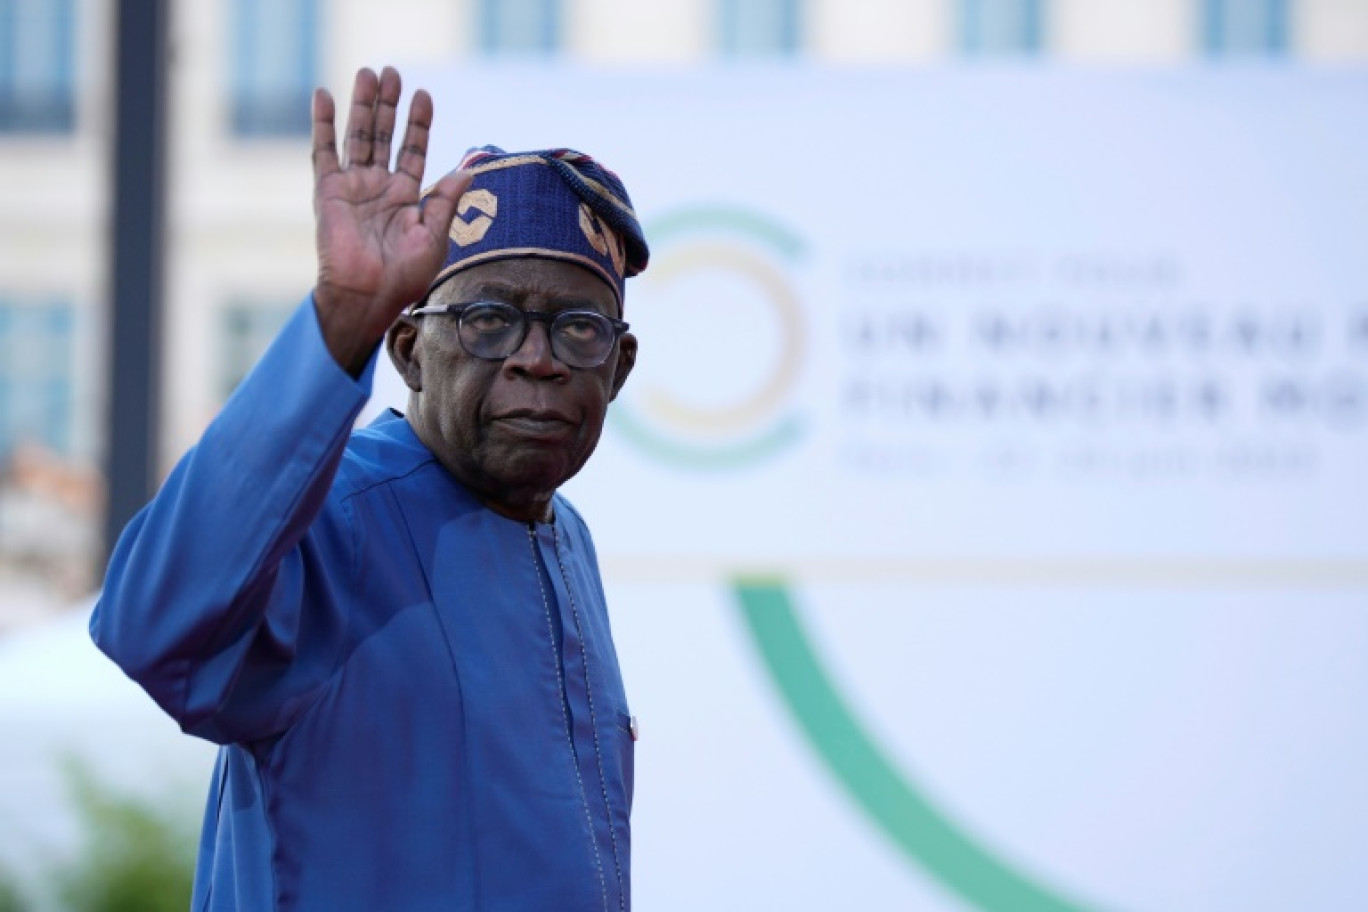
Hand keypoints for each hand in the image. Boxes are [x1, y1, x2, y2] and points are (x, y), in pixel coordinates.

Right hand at [311, 67, 471, 375]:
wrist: (368, 295)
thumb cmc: (403, 276)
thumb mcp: (434, 236)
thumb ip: (446, 201)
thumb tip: (467, 170)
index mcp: (406, 198)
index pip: (412, 150)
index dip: (418, 124)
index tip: (424, 96)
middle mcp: (379, 187)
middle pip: (385, 136)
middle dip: (389, 105)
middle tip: (394, 72)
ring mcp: (353, 186)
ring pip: (358, 135)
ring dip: (363, 105)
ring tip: (368, 72)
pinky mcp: (328, 190)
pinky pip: (324, 150)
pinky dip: (322, 123)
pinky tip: (323, 95)